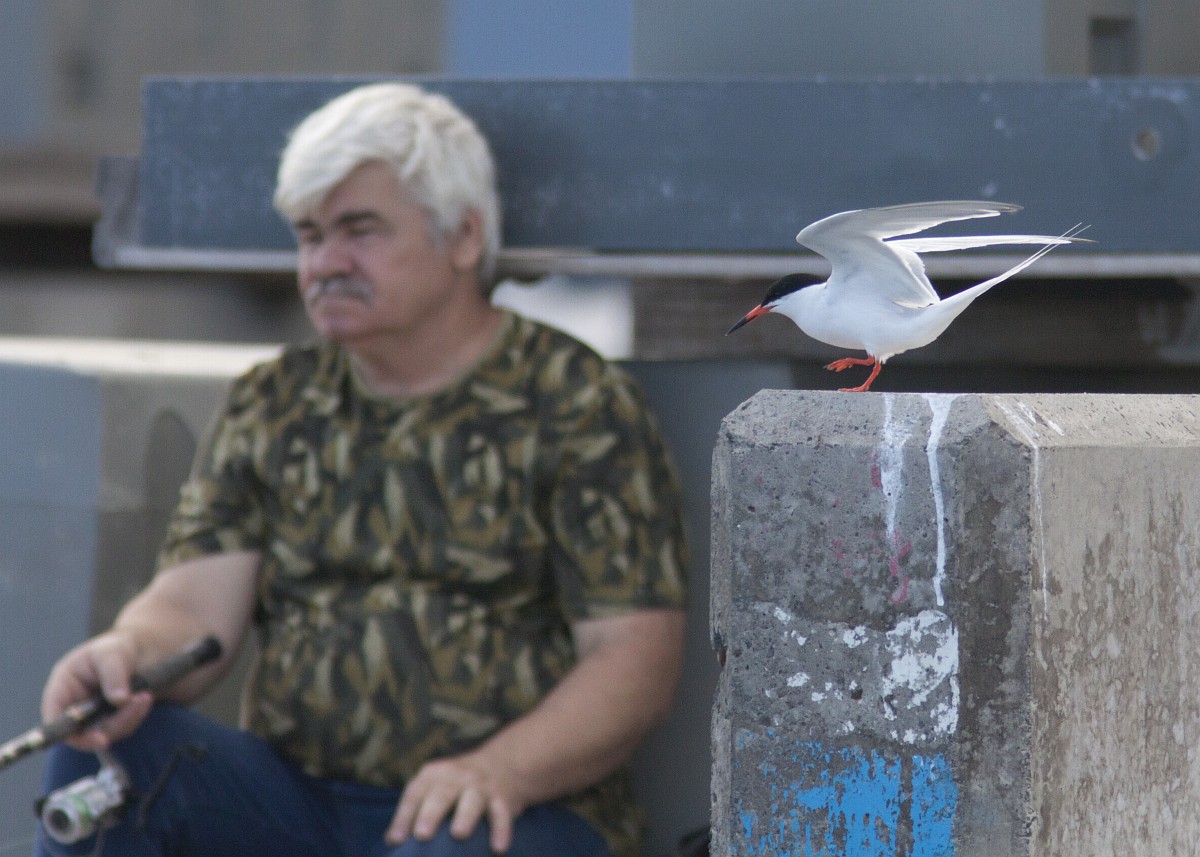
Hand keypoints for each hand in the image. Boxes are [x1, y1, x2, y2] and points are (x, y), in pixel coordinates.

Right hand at [40, 631, 153, 751]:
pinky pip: (121, 728)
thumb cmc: (117, 648)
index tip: (100, 739)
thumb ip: (113, 675)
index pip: (55, 717)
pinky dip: (135, 717)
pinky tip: (146, 698)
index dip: (70, 733)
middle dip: (115, 723)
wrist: (140, 652)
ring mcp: (91, 717)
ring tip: (146, 695)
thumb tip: (119, 701)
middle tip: (141, 700)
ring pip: (106, 732)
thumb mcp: (113, 654)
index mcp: (63, 688)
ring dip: (129, 718)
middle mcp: (73, 707)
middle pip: (83, 731)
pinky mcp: (109, 722)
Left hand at [385, 752, 526, 852]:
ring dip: (465, 816)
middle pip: (441, 794)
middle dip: (431, 814)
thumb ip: (415, 810)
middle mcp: (456, 777)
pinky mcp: (503, 798)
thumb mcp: (434, 788)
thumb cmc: (457, 786)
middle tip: (422, 834)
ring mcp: (481, 786)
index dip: (404, 816)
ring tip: (458, 834)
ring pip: (473, 799)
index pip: (415, 794)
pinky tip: (498, 848)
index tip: (395, 840)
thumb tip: (392, 841)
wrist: (502, 764)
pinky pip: (502, 814)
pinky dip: (501, 830)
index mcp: (433, 775)